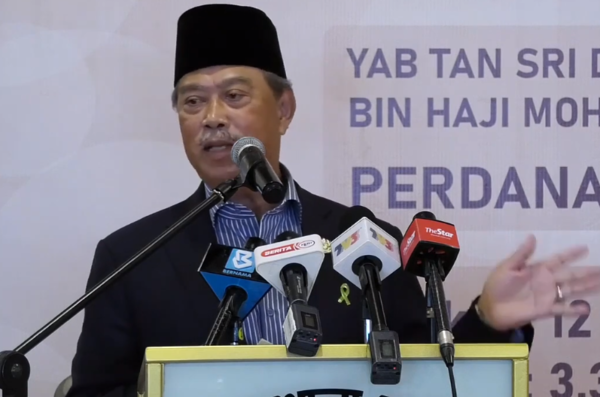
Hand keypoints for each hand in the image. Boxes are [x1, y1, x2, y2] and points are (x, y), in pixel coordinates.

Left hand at [477, 234, 599, 331]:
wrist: (491, 307)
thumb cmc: (497, 285)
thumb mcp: (507, 267)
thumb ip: (522, 254)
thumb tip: (532, 236)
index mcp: (538, 269)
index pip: (558, 259)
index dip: (571, 254)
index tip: (585, 248)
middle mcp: (546, 281)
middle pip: (570, 274)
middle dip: (587, 272)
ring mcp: (548, 295)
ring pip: (571, 289)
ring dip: (587, 287)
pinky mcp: (545, 309)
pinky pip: (562, 309)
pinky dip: (574, 309)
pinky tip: (586, 308)